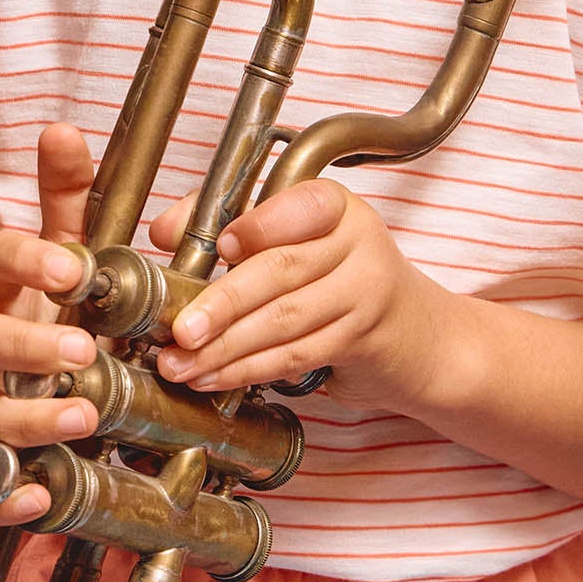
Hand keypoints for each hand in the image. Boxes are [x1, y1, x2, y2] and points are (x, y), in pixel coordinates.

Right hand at [0, 123, 99, 523]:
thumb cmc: (31, 304)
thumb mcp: (51, 247)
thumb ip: (64, 195)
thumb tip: (63, 127)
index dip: (26, 261)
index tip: (68, 265)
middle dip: (28, 345)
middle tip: (83, 347)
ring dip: (30, 418)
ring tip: (87, 416)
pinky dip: (5, 502)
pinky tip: (45, 504)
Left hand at [151, 178, 442, 407]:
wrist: (417, 335)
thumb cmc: (341, 279)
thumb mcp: (298, 240)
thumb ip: (232, 224)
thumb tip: (165, 231)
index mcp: (335, 204)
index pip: (296, 207)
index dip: (256, 227)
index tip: (217, 247)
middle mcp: (358, 241)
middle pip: (282, 268)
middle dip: (223, 302)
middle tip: (181, 328)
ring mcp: (366, 291)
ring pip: (285, 320)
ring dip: (226, 347)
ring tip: (181, 363)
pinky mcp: (363, 338)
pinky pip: (295, 354)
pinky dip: (249, 369)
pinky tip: (215, 377)